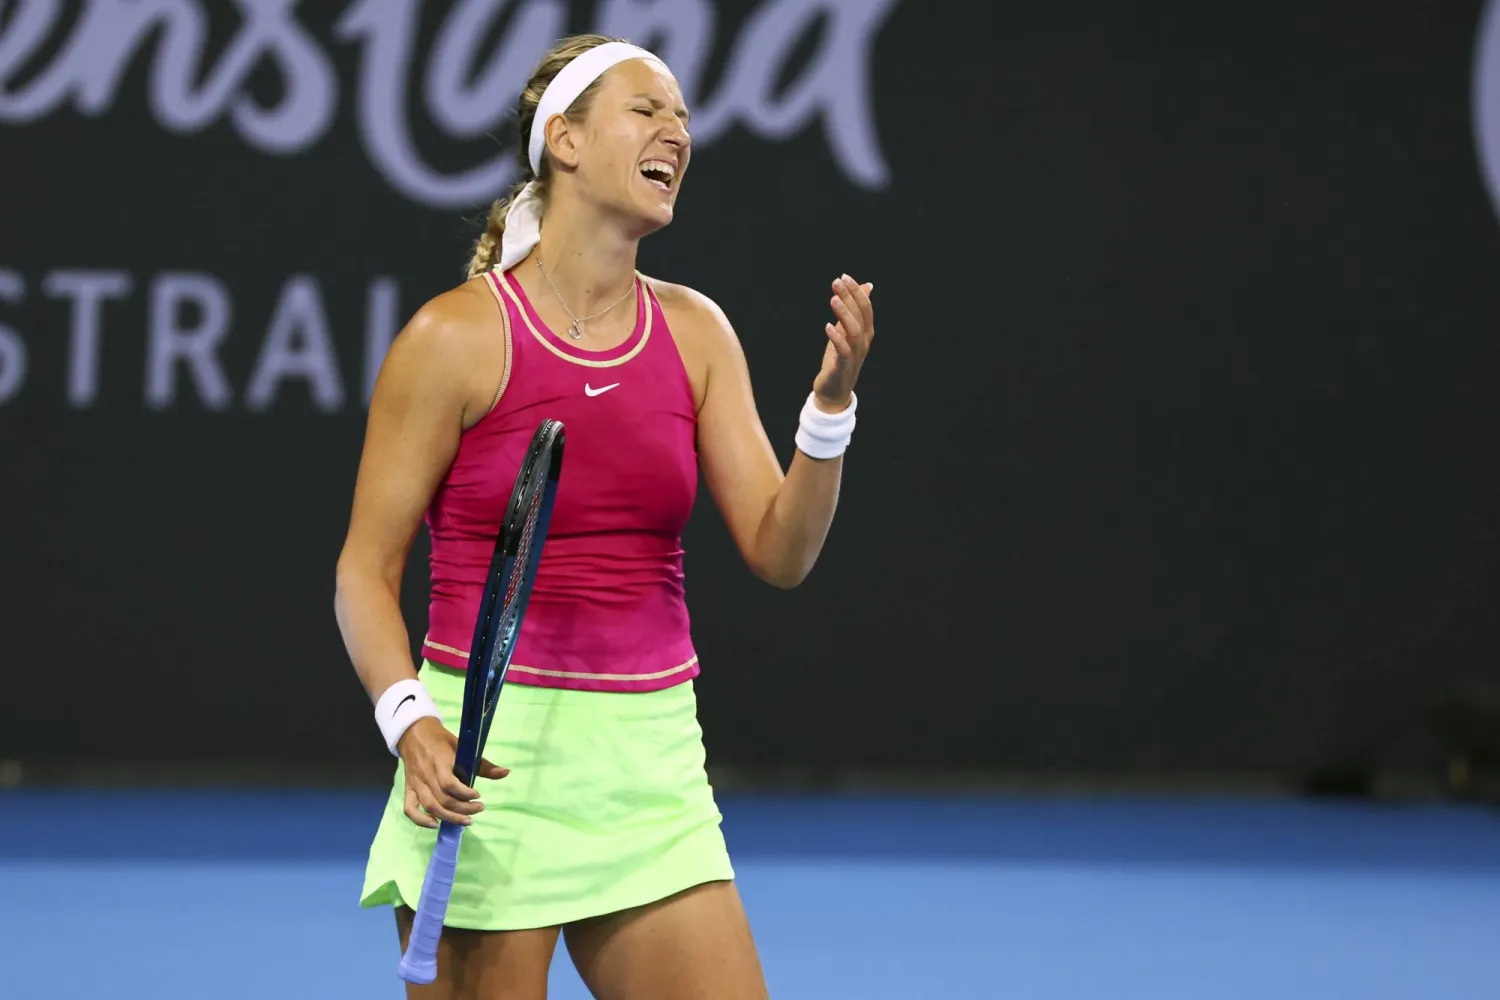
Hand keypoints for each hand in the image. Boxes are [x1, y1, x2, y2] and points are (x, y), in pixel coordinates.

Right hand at [396, 716, 507, 828]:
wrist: (414, 733)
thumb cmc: (441, 740)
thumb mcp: (462, 746)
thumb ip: (483, 764)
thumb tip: (506, 773)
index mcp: (440, 761)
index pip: (450, 784)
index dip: (465, 794)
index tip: (478, 795)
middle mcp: (426, 775)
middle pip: (443, 800)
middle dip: (463, 809)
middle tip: (479, 809)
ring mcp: (416, 784)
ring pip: (431, 807)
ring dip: (449, 818)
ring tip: (467, 821)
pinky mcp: (408, 789)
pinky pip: (410, 809)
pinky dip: (421, 820)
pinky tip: (436, 825)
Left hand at [812, 274, 874, 410]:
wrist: (834, 391)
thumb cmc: (839, 360)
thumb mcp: (847, 331)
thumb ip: (855, 310)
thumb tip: (867, 286)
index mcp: (866, 332)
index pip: (865, 307)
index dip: (857, 292)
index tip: (845, 277)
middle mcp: (864, 342)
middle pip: (861, 315)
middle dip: (850, 297)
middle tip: (837, 281)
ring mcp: (855, 355)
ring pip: (854, 331)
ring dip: (844, 313)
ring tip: (833, 299)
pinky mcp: (843, 366)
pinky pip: (843, 350)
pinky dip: (837, 338)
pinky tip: (828, 326)